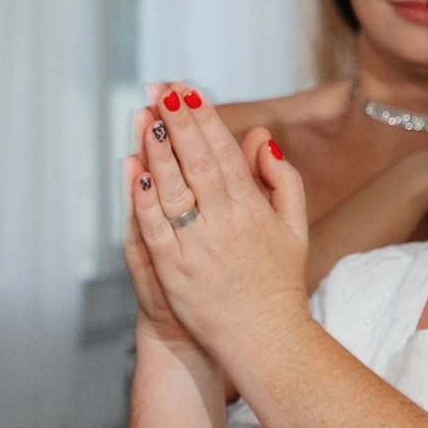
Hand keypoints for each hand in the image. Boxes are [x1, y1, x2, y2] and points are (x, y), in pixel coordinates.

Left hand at [126, 83, 310, 371]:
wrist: (265, 340)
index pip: (223, 152)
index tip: (187, 91)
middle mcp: (224, 223)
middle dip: (177, 121)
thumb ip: (282, 181)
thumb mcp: (294, 227)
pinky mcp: (173, 269)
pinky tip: (133, 169)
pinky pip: (153, 225)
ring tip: (144, 114)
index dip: (204, 119)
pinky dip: (142, 197)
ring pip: (172, 187)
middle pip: (196, 161)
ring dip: (156, 149)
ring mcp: (196, 246)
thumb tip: (262, 139)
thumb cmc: (279, 282)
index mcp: (253, 210)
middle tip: (161, 87)